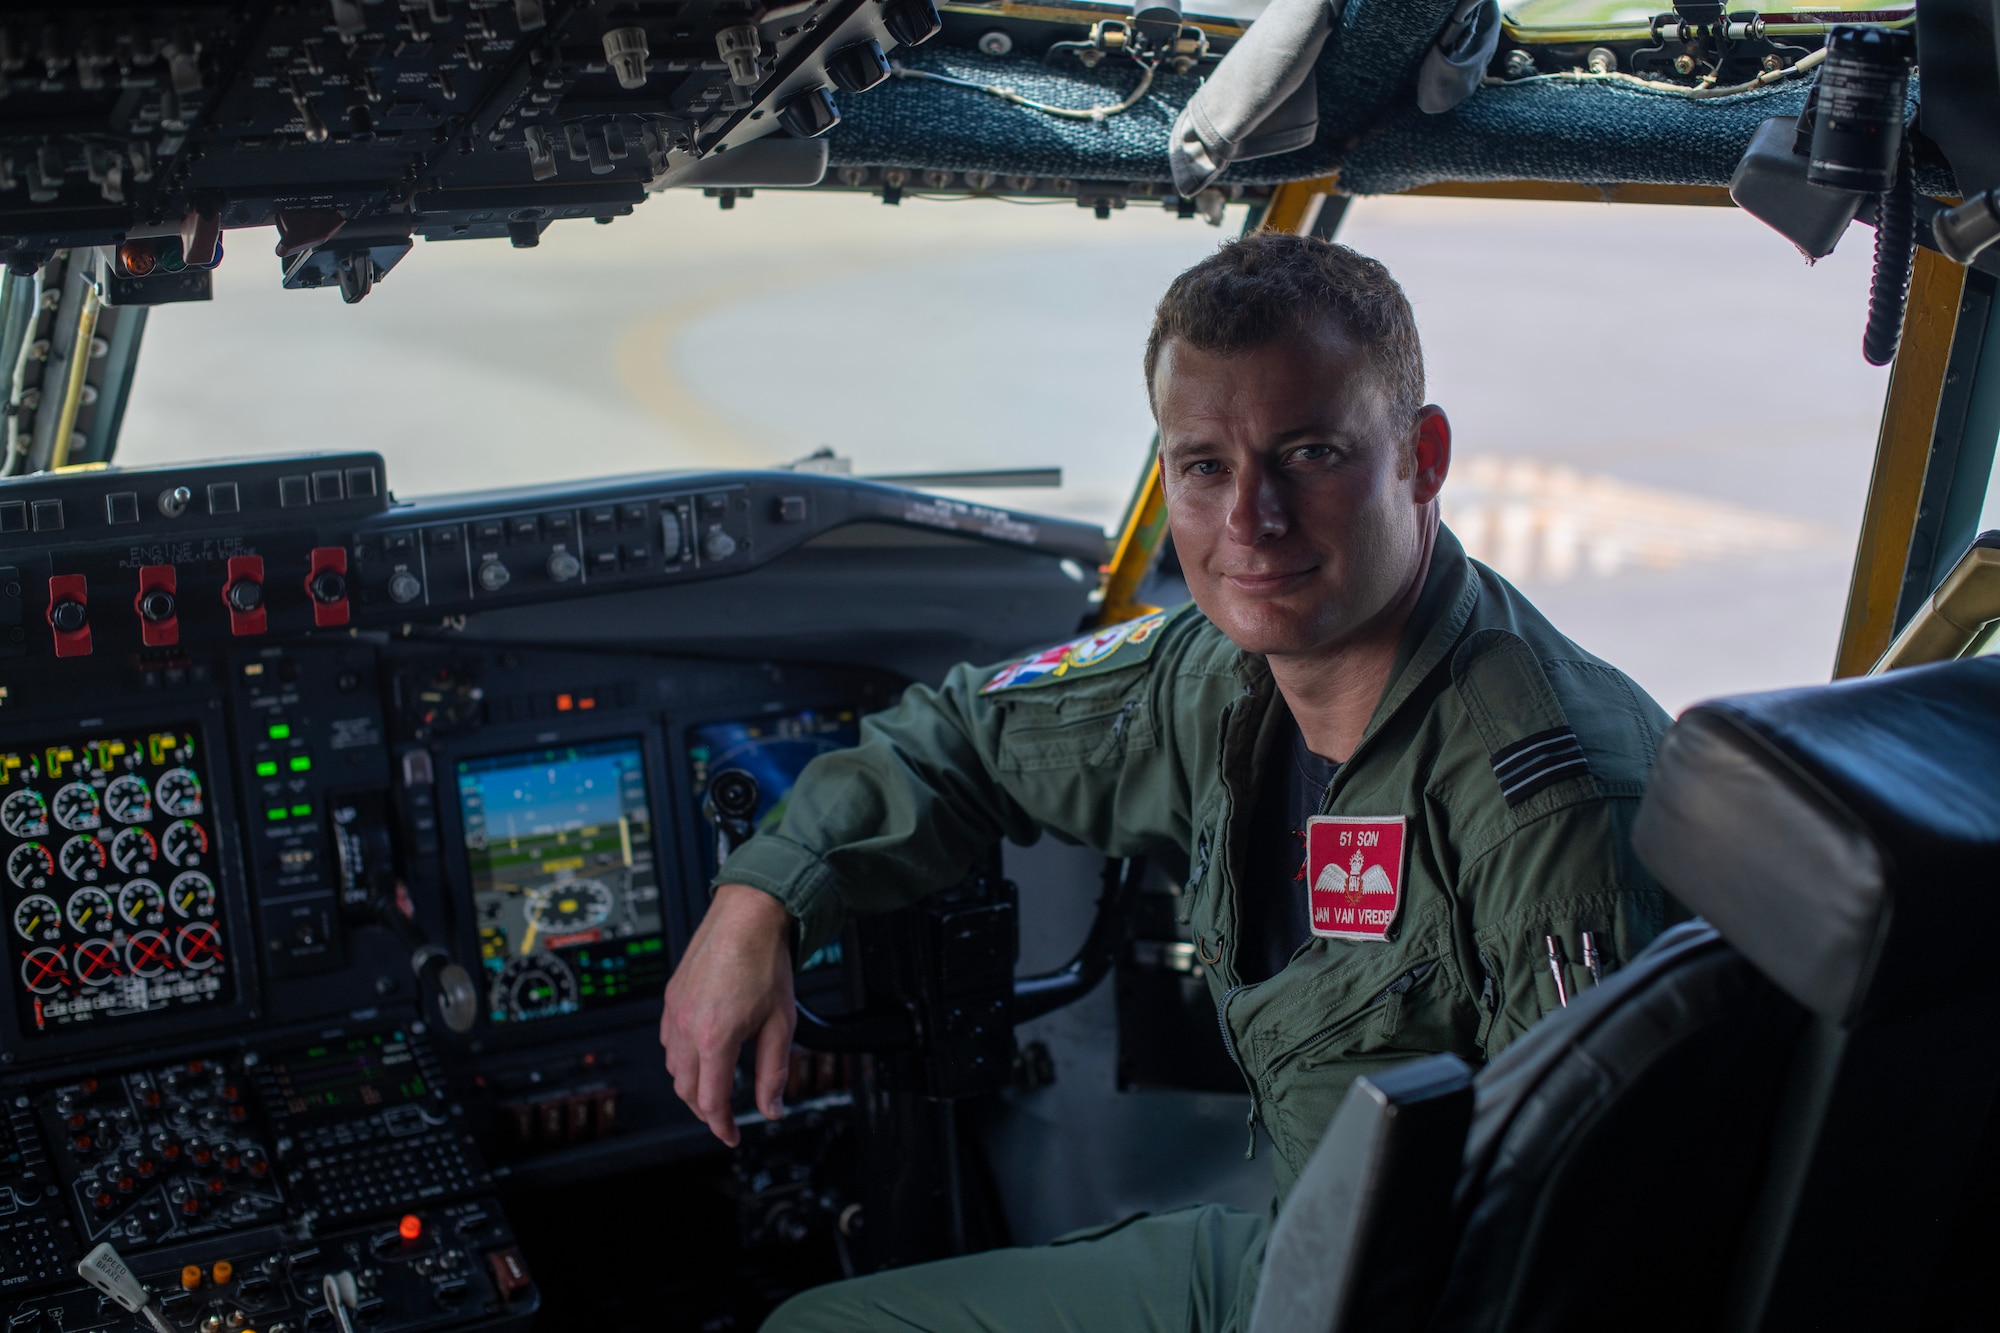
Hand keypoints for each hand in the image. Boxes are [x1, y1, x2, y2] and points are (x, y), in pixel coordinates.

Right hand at [660, 882, 795, 1145]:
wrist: (747, 916)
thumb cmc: (763, 960)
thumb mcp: (781, 1024)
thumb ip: (774, 1072)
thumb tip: (772, 1106)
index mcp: (714, 1037)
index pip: (709, 1101)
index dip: (722, 1126)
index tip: (732, 1135)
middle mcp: (686, 1027)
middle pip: (685, 1090)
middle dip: (705, 1110)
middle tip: (725, 1118)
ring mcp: (674, 1011)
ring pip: (673, 1067)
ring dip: (692, 1084)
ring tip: (715, 1088)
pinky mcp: (671, 997)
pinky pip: (668, 1041)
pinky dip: (682, 1058)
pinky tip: (701, 1054)